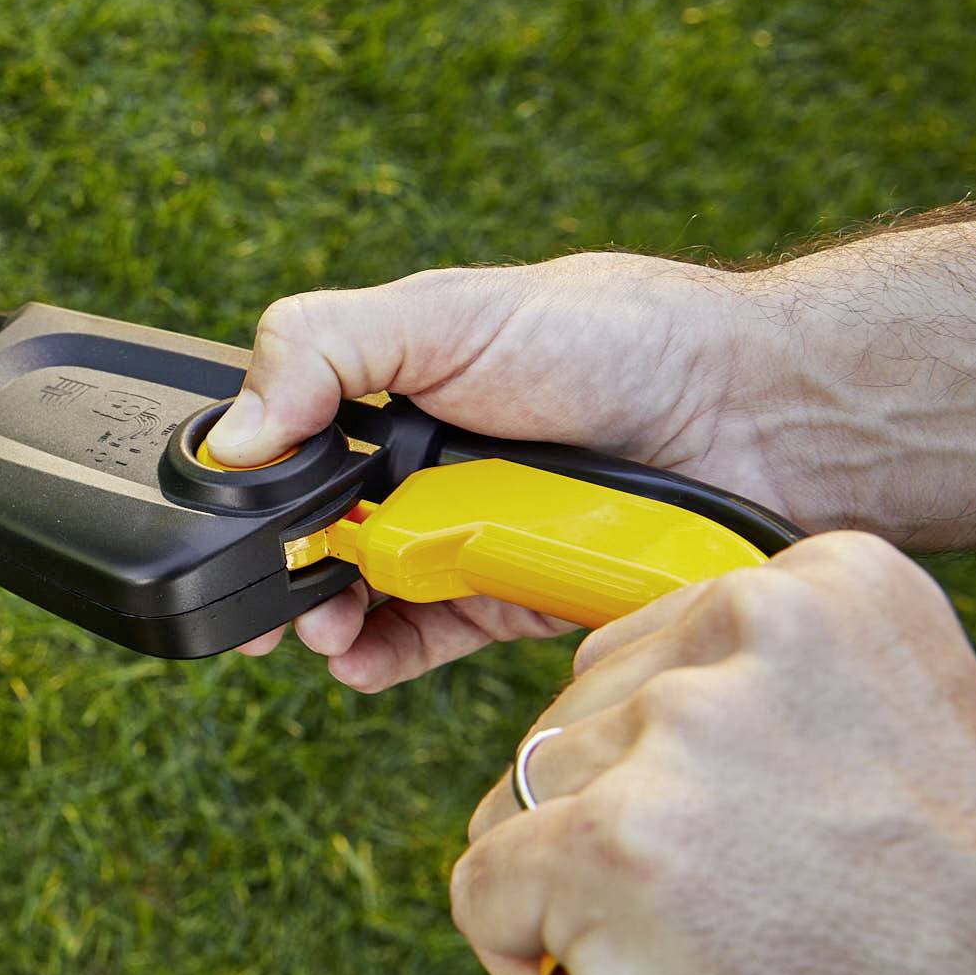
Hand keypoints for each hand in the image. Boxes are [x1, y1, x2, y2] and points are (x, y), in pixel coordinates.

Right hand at [208, 253, 788, 689]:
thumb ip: (324, 349)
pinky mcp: (504, 599)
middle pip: (309, 532)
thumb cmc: (613, 339)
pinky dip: (379, 658)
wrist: (754, 416)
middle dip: (274, 573)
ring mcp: (456, 535)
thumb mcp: (446, 315)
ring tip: (321, 631)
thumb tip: (233, 438)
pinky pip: (421, 642)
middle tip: (260, 605)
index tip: (221, 526)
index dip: (248, 490)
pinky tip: (358, 659)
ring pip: (358, 594)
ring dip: (322, 620)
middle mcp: (415, 465)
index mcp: (388, 389)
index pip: (286, 444)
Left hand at [450, 533, 975, 974]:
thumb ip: (771, 691)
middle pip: (579, 719)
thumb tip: (643, 699)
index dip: (664, 761)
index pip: (648, 649)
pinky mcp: (604, 843)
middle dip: (617, 821)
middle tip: (730, 906)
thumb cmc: (947, 946)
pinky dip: (522, 950)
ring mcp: (679, 733)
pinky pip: (483, 885)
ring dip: (575, 886)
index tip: (734, 830)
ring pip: (525, 796)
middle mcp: (757, 630)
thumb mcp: (895, 746)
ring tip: (702, 949)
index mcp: (834, 589)